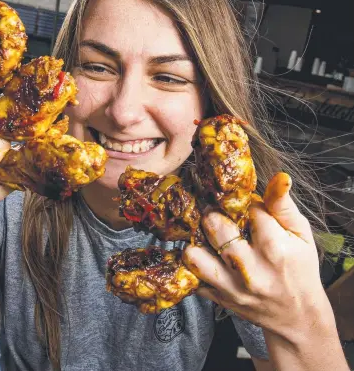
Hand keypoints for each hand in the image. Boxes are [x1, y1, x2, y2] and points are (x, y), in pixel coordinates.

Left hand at [183, 173, 335, 343]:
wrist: (296, 314)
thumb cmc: (299, 268)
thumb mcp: (300, 235)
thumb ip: (283, 206)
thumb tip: (279, 176)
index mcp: (275, 249)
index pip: (248, 209)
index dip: (245, 203)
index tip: (246, 207)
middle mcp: (250, 269)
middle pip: (215, 227)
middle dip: (214, 213)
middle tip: (217, 212)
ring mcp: (231, 287)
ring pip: (194, 254)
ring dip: (196, 239)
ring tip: (206, 234)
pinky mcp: (217, 298)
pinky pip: (190, 276)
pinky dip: (191, 263)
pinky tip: (201, 253)